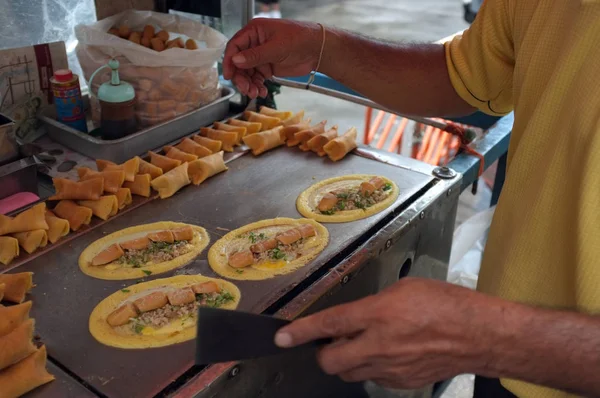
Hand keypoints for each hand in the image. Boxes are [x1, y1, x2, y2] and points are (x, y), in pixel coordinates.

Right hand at [223, 19, 321, 98]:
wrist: (317, 50)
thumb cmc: (300, 39)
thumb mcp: (276, 47)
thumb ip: (255, 55)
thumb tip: (236, 60)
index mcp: (254, 31)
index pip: (235, 46)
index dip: (229, 61)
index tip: (228, 75)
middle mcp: (255, 43)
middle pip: (239, 62)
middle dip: (241, 77)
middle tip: (245, 89)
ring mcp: (261, 56)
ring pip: (247, 73)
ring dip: (249, 84)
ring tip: (254, 93)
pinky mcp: (267, 67)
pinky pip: (257, 79)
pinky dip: (257, 86)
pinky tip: (261, 92)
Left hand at [274, 277, 494, 388]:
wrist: (478, 335)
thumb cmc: (445, 304)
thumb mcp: (404, 289)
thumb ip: (375, 304)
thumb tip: (360, 316)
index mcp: (378, 314)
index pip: (329, 325)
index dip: (301, 332)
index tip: (282, 337)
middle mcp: (379, 344)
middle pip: (330, 361)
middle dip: (322, 353)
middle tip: (331, 340)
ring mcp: (390, 368)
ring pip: (349, 373)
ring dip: (346, 361)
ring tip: (361, 344)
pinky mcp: (401, 382)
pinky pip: (373, 378)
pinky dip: (370, 367)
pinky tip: (386, 353)